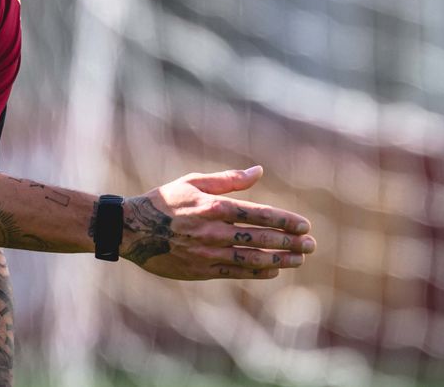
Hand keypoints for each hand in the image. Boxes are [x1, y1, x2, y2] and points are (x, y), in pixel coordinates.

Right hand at [119, 165, 313, 280]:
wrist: (131, 229)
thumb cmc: (164, 201)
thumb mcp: (193, 182)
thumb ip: (228, 180)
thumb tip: (259, 171)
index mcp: (213, 207)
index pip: (258, 214)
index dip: (284, 221)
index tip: (305, 225)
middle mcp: (213, 232)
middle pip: (259, 238)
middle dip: (289, 242)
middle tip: (311, 244)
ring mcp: (207, 253)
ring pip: (251, 259)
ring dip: (279, 259)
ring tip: (299, 259)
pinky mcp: (200, 270)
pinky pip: (235, 273)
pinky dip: (256, 272)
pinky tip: (273, 270)